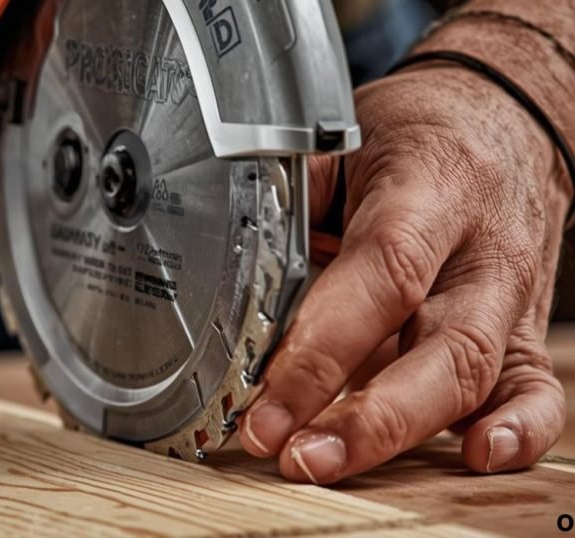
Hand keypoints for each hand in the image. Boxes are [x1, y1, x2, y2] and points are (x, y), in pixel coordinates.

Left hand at [239, 65, 569, 482]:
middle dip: (364, 416)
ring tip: (326, 462)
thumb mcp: (347, 140)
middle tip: (290, 453)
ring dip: (401, 433)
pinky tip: (475, 457)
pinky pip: (536, 388)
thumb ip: (292, 203)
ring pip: (475, 377)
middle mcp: (482, 249)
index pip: (382, 274)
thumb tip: (236, 273)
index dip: (324, 346)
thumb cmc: (418, 131)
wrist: (502, 120)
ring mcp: (510, 294)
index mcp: (434, 187)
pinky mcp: (523, 325)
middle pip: (439, 345)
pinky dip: (516, 431)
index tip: (265, 398)